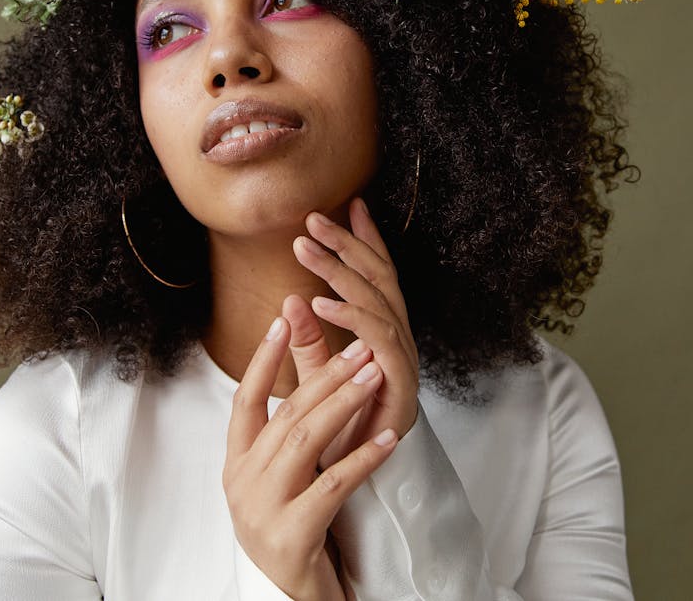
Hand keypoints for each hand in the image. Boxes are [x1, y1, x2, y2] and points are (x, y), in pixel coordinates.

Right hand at [224, 316, 398, 600]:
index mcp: (235, 465)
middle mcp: (242, 483)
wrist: (286, 600)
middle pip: (285, 415)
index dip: (262, 358)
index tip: (283, 318)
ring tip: (374, 375)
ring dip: (344, 403)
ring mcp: (263, 509)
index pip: (244, 400)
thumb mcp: (279, 480)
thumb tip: (299, 374)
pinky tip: (386, 440)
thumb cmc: (291, 532)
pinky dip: (361, 459)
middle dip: (325, 375)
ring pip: (304, 441)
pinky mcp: (291, 535)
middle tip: (360, 347)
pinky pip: (332, 486)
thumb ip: (288, 432)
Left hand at [286, 197, 419, 467]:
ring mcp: (403, 361)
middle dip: (348, 245)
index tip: (348, 205)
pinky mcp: (400, 386)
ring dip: (340, 272)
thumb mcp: (317, 378)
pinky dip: (348, 319)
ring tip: (305, 250)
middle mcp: (399, 341)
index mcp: (384, 335)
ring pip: (378, 302)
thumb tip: (289, 299)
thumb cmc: (343, 429)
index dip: (367, 240)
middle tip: (311, 220)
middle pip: (380, 280)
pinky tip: (318, 303)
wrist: (363, 486)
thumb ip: (308, 341)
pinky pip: (378, 342)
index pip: (379, 277)